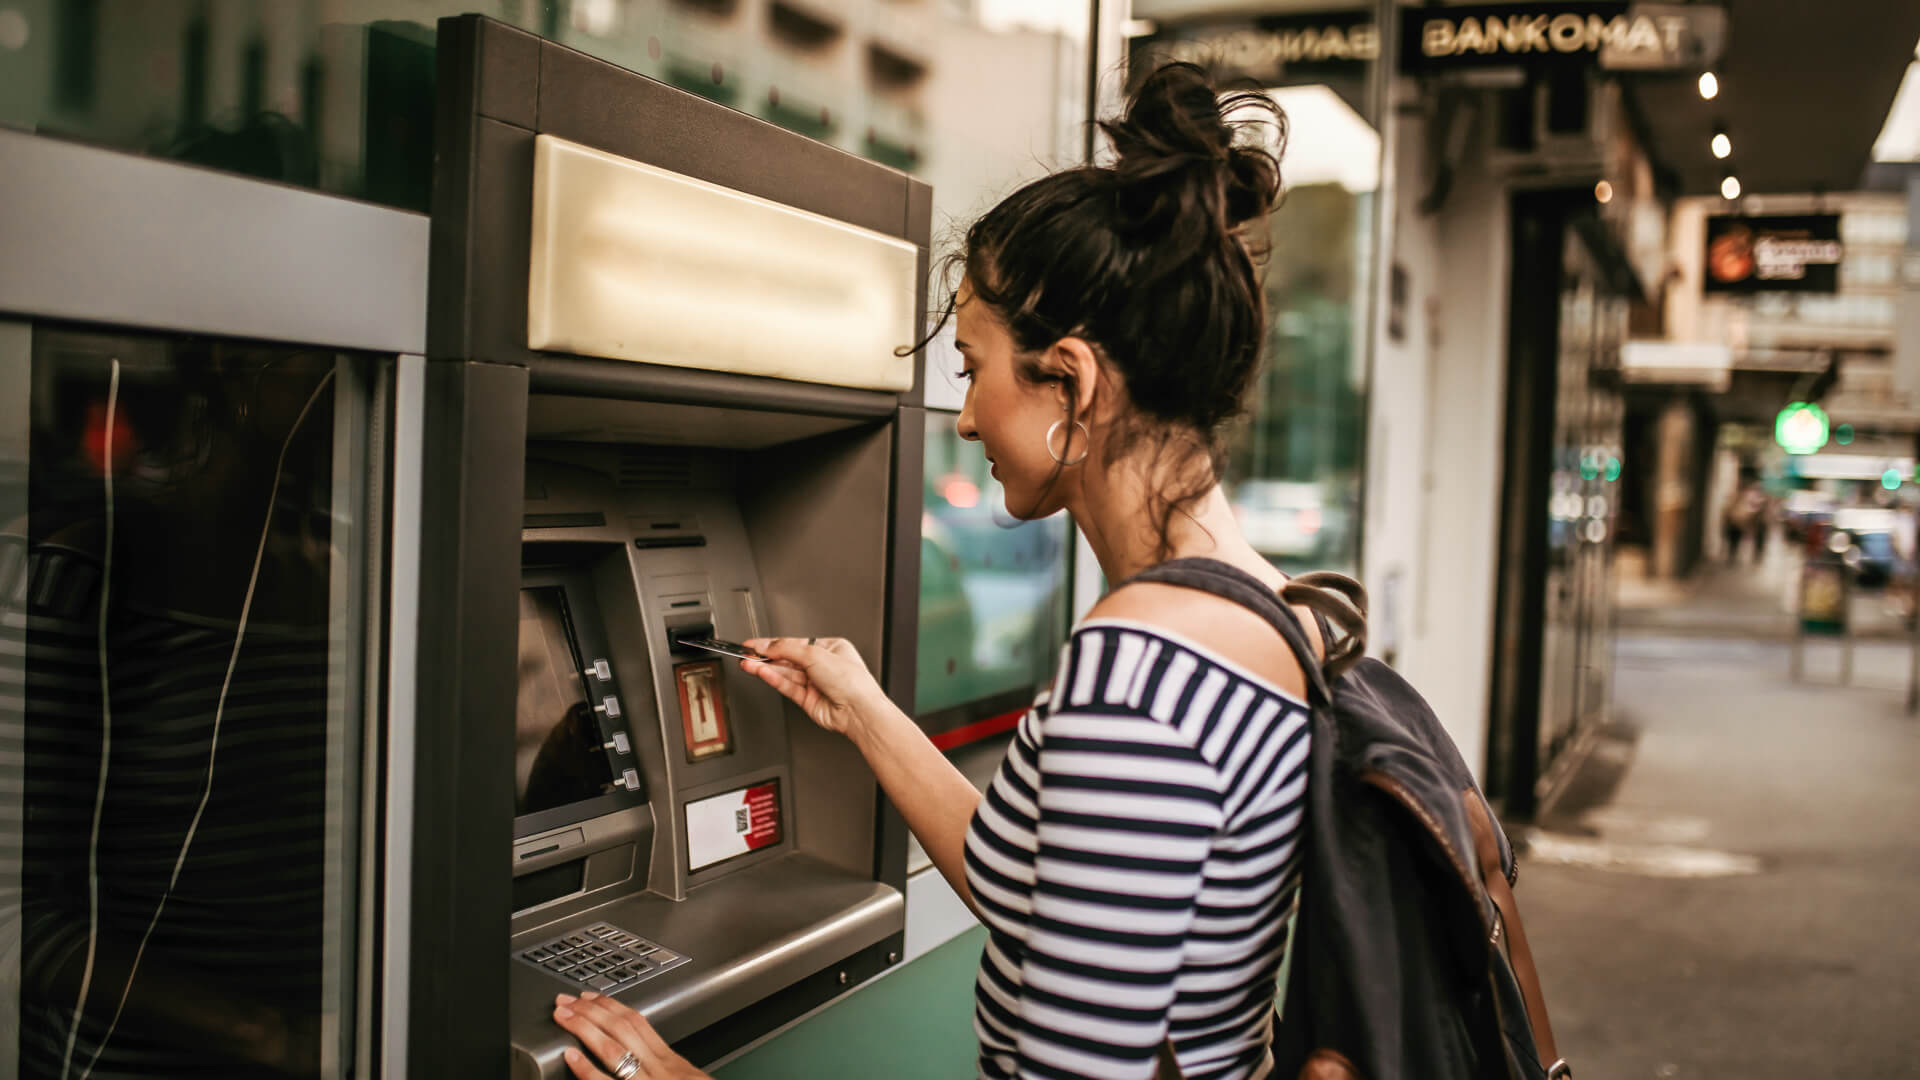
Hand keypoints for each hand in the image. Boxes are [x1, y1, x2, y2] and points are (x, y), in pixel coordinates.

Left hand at [552, 992, 707, 1079]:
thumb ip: (667, 1069)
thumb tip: (644, 1058)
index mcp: (671, 1063)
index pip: (638, 1023)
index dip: (611, 1006)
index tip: (591, 997)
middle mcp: (661, 1070)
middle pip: (623, 1029)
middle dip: (591, 1011)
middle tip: (566, 1001)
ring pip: (614, 1050)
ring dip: (584, 1030)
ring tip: (563, 1018)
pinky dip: (587, 1070)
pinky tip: (570, 1057)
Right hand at [740, 637, 888, 736]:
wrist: (858, 710)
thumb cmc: (852, 681)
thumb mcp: (815, 654)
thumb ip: (787, 649)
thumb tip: (767, 645)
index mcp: (831, 649)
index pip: (795, 643)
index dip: (773, 643)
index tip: (753, 643)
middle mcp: (823, 666)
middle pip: (788, 658)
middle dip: (766, 656)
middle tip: (746, 653)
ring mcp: (815, 684)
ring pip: (785, 673)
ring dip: (765, 668)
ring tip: (748, 664)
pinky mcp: (808, 700)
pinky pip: (787, 686)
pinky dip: (773, 679)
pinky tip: (761, 672)